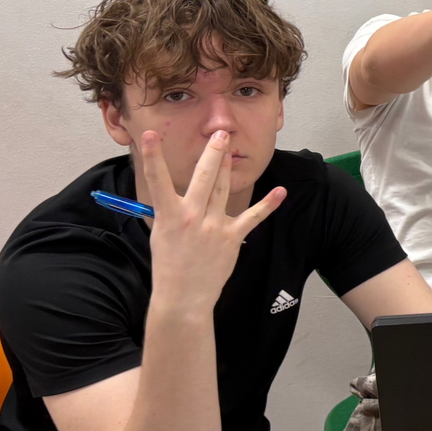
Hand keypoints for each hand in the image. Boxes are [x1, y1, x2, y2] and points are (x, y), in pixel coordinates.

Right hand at [137, 130, 285, 314]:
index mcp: (168, 215)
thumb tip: (175, 193)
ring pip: (224, 189)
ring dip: (227, 168)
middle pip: (204, 178)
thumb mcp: (161, 233)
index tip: (150, 133)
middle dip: (212, 153)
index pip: (157, 180)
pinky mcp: (232, 237)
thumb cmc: (169, 264)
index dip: (153, 156)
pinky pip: (253, 217)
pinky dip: (268, 204)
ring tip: (229, 148)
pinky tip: (281, 192)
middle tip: (219, 133)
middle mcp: (192, 217)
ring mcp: (214, 227)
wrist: (183, 296)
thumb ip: (171, 211)